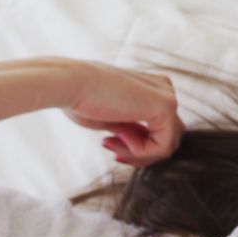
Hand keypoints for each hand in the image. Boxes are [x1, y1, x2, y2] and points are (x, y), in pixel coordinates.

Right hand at [65, 61, 184, 166]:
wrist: (69, 83)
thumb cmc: (81, 99)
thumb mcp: (113, 120)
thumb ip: (132, 131)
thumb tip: (144, 147)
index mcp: (152, 90)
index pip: (160, 130)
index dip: (137, 147)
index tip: (109, 145)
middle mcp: (165, 90)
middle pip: (168, 138)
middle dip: (140, 153)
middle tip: (113, 152)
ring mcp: (169, 97)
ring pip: (167, 145)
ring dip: (138, 154)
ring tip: (110, 144)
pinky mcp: (166, 106)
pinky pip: (163, 146)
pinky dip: (141, 152)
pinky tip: (117, 139)